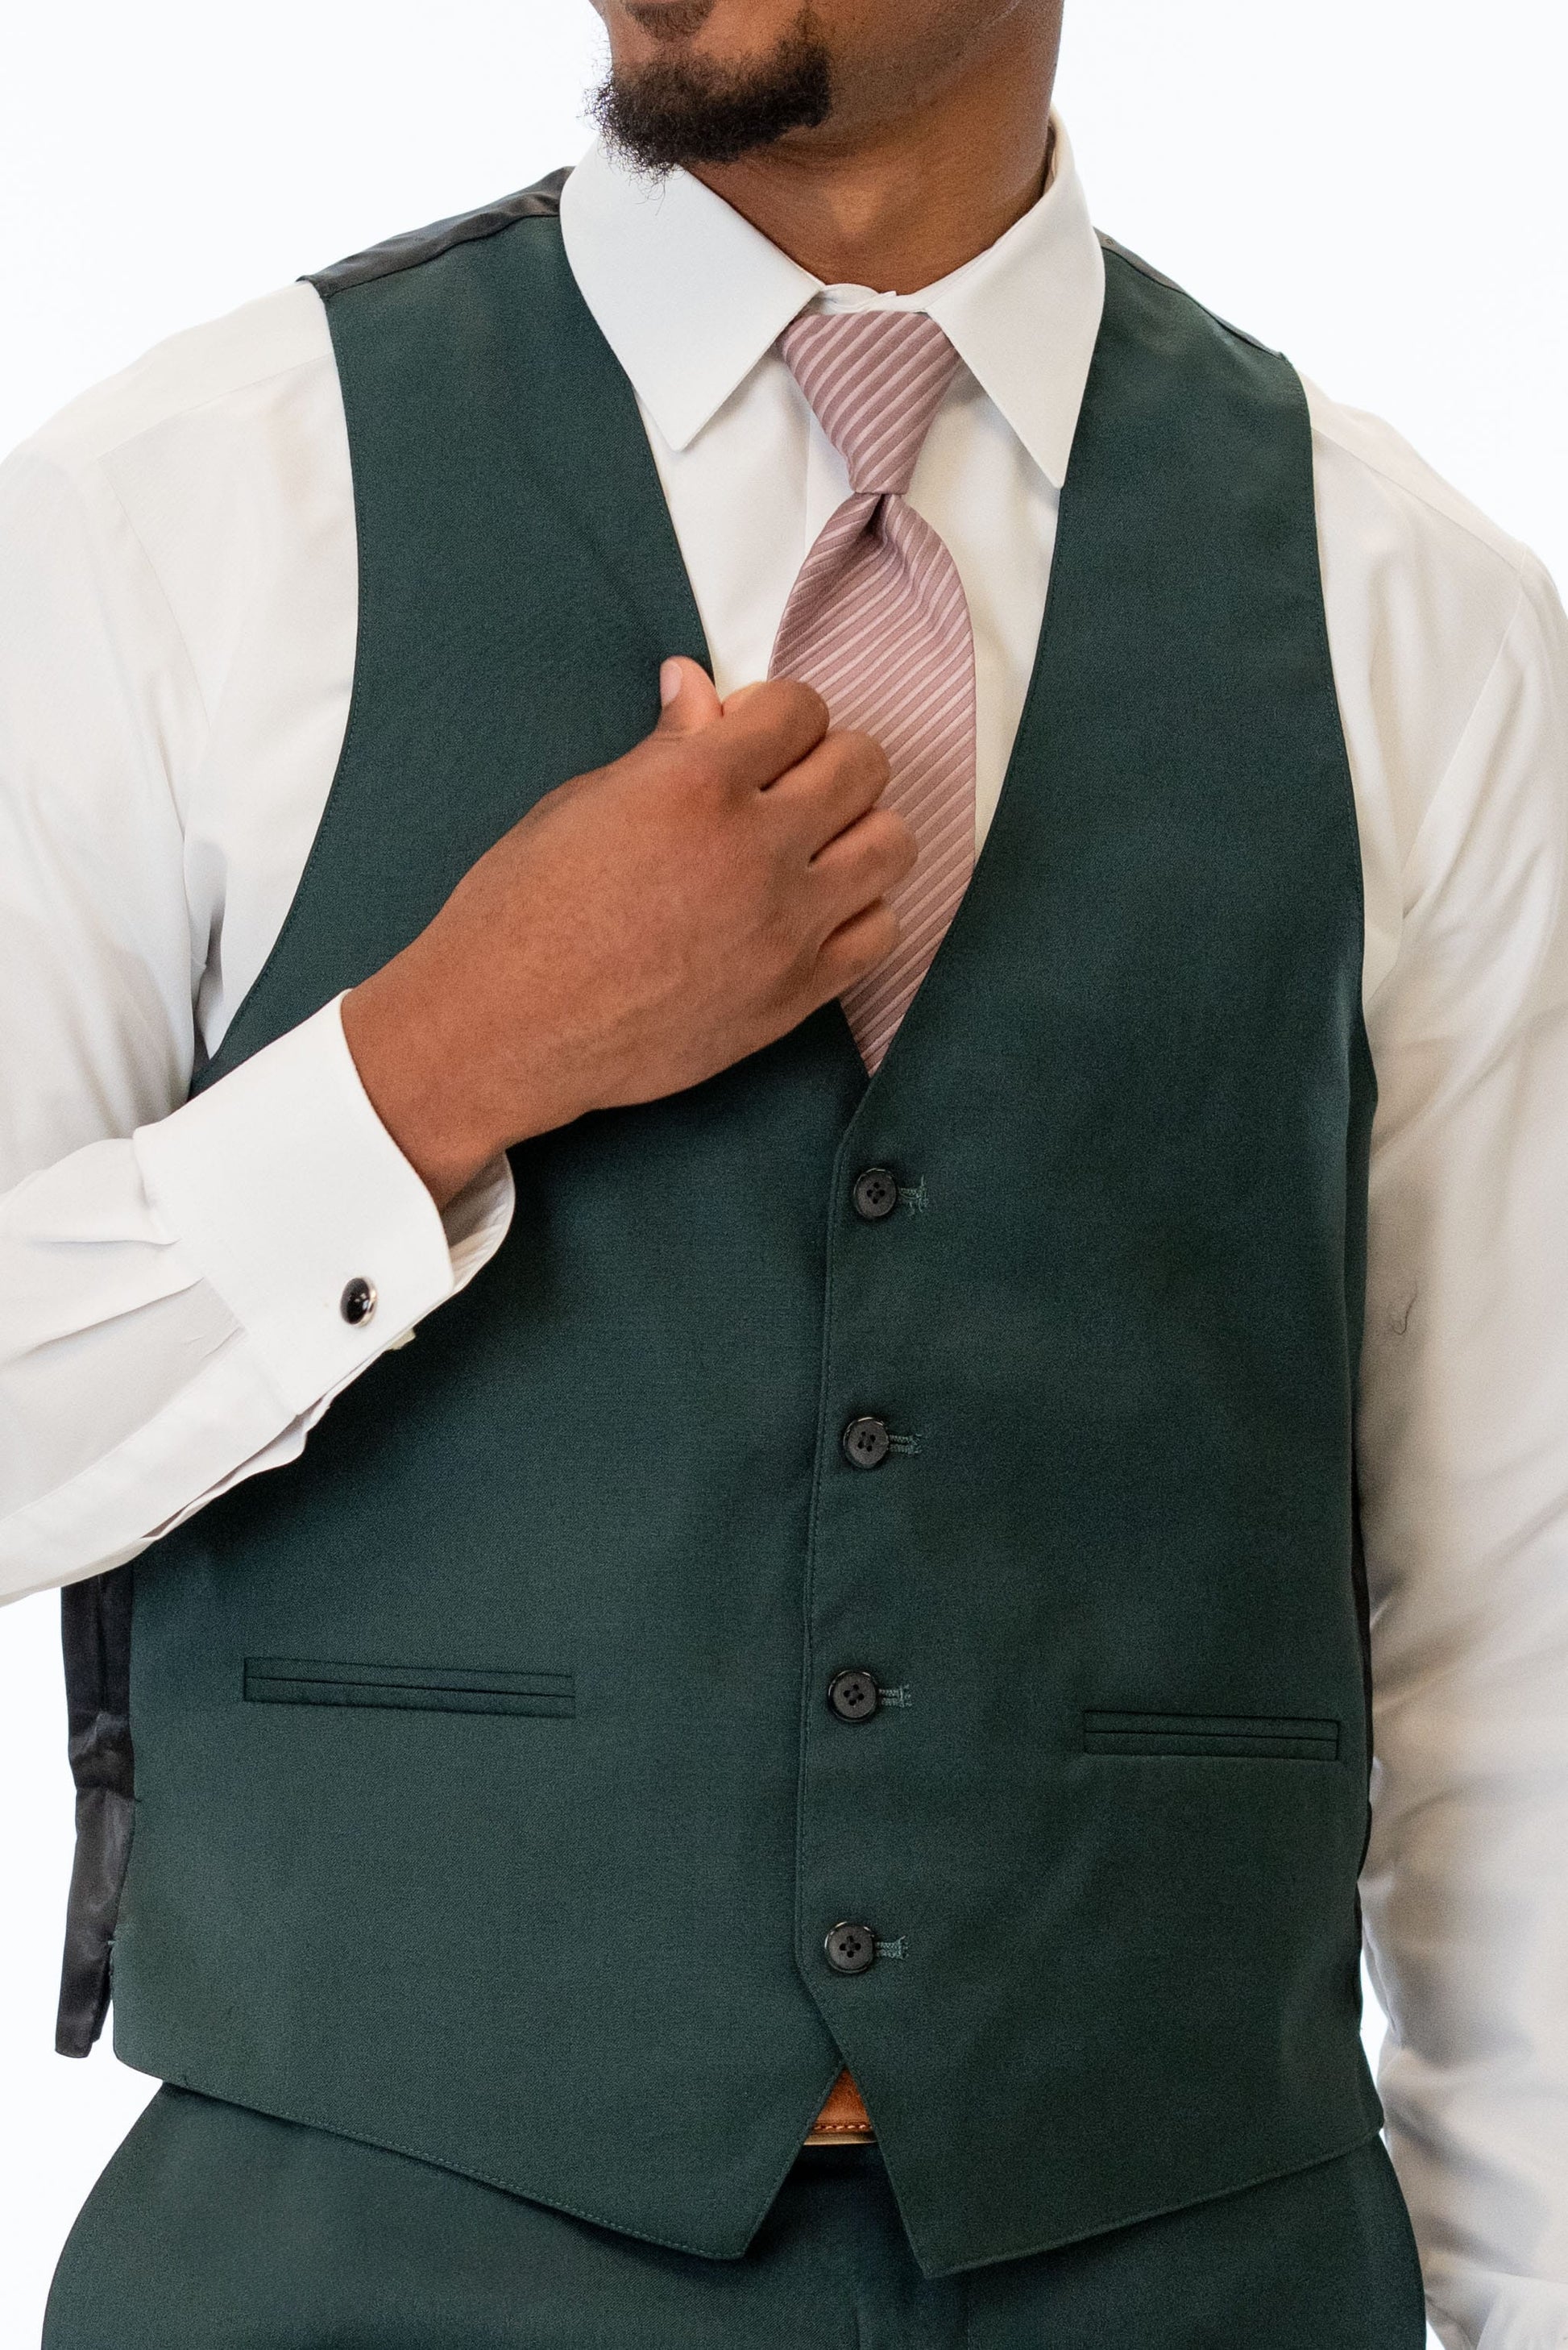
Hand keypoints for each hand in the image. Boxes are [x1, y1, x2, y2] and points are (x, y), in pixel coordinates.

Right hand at [341, 660, 914, 1206]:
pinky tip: (816, 912)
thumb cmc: (521, 913)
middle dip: (827, 760)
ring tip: (814, 848)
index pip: (800, 708)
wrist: (505, 1029)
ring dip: (858, 832)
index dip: (777, 715)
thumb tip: (695, 685)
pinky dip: (859, 912)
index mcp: (697, 783)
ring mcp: (785, 926)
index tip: (752, 738)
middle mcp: (756, 848)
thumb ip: (663, 747)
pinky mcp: (795, 994)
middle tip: (787, 787)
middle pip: (862, 765)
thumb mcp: (580, 805)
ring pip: (892, 844)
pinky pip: (881, 932)